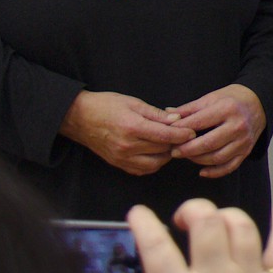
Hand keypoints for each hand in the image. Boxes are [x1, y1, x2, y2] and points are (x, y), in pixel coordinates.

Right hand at [60, 91, 193, 175]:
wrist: (80, 118)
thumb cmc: (106, 105)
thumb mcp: (133, 102)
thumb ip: (156, 114)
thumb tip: (177, 120)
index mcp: (132, 127)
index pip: (165, 135)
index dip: (181, 135)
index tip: (192, 132)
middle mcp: (127, 146)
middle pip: (162, 150)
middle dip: (176, 144)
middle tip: (183, 136)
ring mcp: (122, 158)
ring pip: (154, 164)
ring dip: (165, 156)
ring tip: (169, 144)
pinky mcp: (118, 164)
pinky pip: (142, 170)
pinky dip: (153, 164)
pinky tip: (155, 153)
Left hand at [169, 85, 266, 178]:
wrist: (259, 102)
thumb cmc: (232, 98)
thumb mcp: (211, 97)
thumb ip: (189, 109)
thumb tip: (168, 117)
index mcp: (227, 108)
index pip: (198, 123)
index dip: (180, 130)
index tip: (168, 134)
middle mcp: (237, 125)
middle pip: (208, 144)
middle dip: (187, 150)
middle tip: (174, 151)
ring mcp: (244, 140)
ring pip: (217, 157)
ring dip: (198, 160)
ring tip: (186, 156)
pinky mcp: (246, 151)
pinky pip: (229, 166)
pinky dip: (214, 172)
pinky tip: (202, 171)